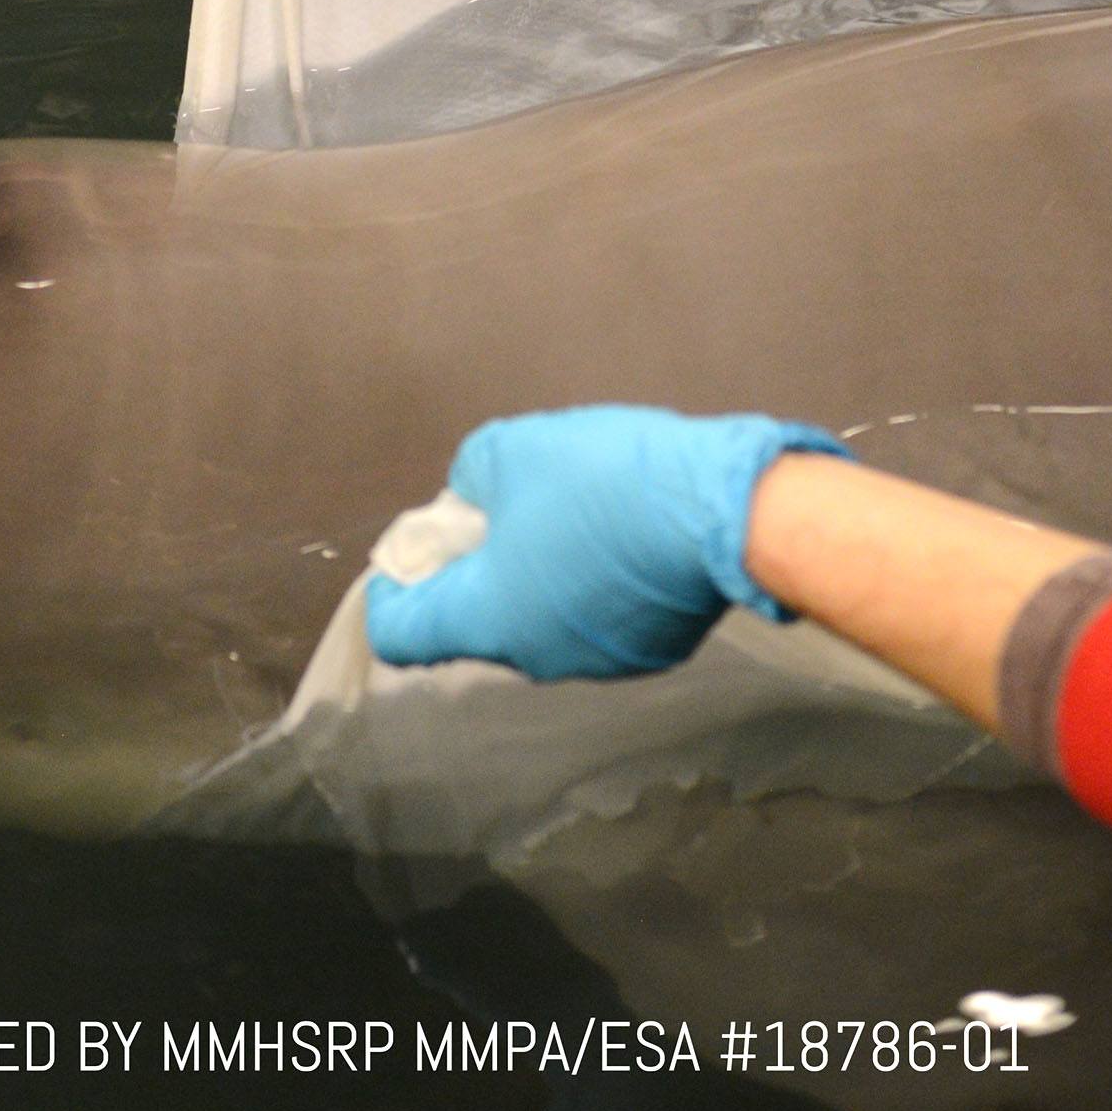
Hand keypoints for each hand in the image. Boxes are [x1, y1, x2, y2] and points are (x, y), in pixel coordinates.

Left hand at [363, 408, 851, 679]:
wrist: (719, 509)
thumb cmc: (601, 481)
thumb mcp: (511, 451)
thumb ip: (471, 479)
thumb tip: (473, 499)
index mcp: (489, 619)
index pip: (403, 634)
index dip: (392, 590)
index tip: (407, 552)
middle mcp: (535, 657)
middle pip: (478, 620)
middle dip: (476, 565)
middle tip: (495, 506)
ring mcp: (598, 659)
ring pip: (540, 617)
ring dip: (537, 571)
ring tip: (567, 506)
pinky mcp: (650, 648)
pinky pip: (595, 615)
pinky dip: (589, 580)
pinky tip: (615, 529)